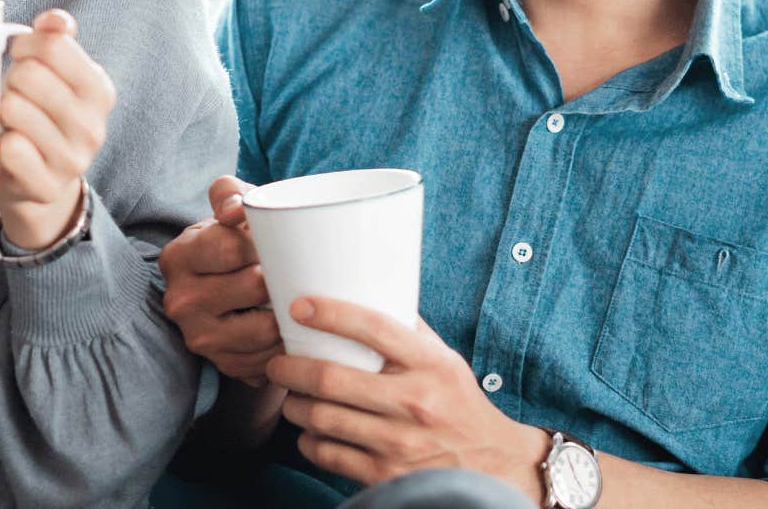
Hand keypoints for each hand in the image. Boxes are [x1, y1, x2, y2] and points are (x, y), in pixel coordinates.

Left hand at [0, 9, 116, 249]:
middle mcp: (93, 126)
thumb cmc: (40, 112)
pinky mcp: (46, 187)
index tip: (18, 57)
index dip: (25, 45)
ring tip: (7, 119)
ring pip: (13, 108)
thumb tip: (53, 20)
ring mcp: (73, 160)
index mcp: (100, 90)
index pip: (54, 45)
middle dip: (9, 77)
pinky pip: (10, 149)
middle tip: (11, 92)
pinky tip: (2, 144)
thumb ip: (56, 38)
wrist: (40, 181)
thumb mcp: (57, 73)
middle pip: (29, 75)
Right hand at [157, 175, 283, 386]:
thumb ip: (229, 193)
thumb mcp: (228, 208)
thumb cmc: (233, 239)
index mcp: (177, 258)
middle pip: (253, 286)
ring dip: (290, 312)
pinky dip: (287, 343)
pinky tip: (292, 325)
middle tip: (295, 266)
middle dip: (280, 274)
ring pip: (266, 328)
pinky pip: (270, 359)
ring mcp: (200, 338)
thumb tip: (237, 211)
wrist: (226, 282)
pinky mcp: (224, 365)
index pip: (232, 247)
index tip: (277, 239)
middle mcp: (180, 301)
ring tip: (298, 295)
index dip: (265, 242)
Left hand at [266, 297, 548, 498]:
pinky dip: (308, 441)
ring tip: (290, 396)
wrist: (491, 465)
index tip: (299, 307)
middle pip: (332, 379)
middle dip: (289, 368)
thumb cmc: (458, 403)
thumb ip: (408, 331)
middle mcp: (415, 402)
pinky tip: (310, 431)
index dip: (331, 314)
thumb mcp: (444, 360)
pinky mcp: (385, 476)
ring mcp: (399, 443)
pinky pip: (327, 454)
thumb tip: (363, 290)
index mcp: (430, 364)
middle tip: (276, 362)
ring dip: (294, 405)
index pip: (374, 329)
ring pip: (322, 418)